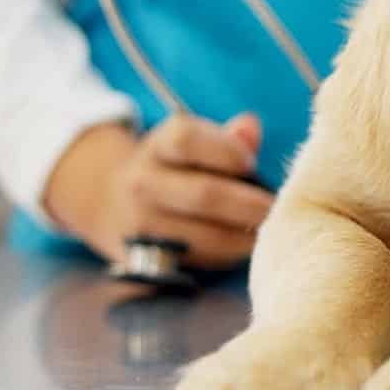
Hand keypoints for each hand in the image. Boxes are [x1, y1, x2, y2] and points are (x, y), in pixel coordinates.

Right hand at [43, 113, 272, 268]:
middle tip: (277, 208)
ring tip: (269, 230)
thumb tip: (250, 127)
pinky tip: (242, 247)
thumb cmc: (176, 169)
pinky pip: (197, 262)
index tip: (251, 163)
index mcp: (158, 146)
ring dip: (244, 237)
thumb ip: (227, 137)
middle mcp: (144, 183)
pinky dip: (226, 257)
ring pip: (205, 236)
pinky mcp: (146, 259)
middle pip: (203, 194)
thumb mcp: (194, 142)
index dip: (226, 150)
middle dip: (249, 204)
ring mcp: (142, 225)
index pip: (187, 140)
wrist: (112, 203)